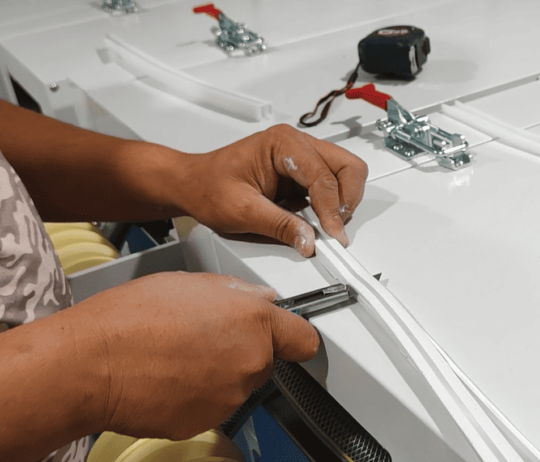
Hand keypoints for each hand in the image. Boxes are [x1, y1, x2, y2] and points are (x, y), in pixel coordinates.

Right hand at [67, 272, 318, 439]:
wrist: (90, 365)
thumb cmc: (130, 318)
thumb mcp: (188, 283)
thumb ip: (234, 292)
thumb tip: (258, 298)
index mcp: (252, 323)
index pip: (304, 339)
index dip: (293, 336)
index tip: (287, 336)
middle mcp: (249, 363)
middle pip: (265, 361)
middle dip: (242, 351)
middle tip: (202, 337)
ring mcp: (229, 397)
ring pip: (236, 385)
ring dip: (217, 374)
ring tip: (175, 357)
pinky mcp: (205, 423)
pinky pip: (210, 407)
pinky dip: (194, 397)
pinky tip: (165, 379)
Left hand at [176, 124, 367, 256]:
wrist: (192, 185)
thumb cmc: (208, 187)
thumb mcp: (243, 211)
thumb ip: (280, 226)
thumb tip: (309, 240)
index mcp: (282, 143)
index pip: (323, 176)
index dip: (331, 209)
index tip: (333, 235)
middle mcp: (296, 144)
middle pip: (347, 167)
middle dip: (346, 200)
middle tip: (336, 229)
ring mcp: (302, 158)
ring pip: (345, 175)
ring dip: (341, 203)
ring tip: (325, 228)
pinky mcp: (302, 175)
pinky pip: (331, 188)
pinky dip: (330, 208)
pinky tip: (316, 223)